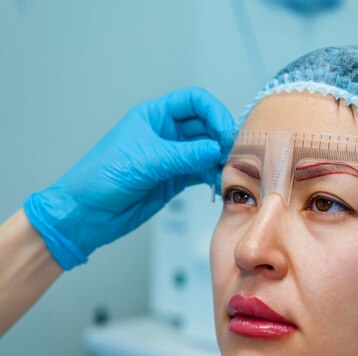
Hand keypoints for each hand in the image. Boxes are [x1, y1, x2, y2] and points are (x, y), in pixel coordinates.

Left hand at [24, 87, 234, 269]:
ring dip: (220, 159)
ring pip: (207, 150)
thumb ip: (184, 155)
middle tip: (232, 153)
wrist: (87, 213)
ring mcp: (172, 156)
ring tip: (228, 171)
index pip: (193, 101)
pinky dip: (214, 176)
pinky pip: (203, 172)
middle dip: (221, 137)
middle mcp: (166, 133)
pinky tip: (219, 183)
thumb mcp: (145, 161)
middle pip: (205, 125)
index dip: (213, 112)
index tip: (224, 131)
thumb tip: (216, 149)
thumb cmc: (101, 178)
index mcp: (154, 116)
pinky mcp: (175, 178)